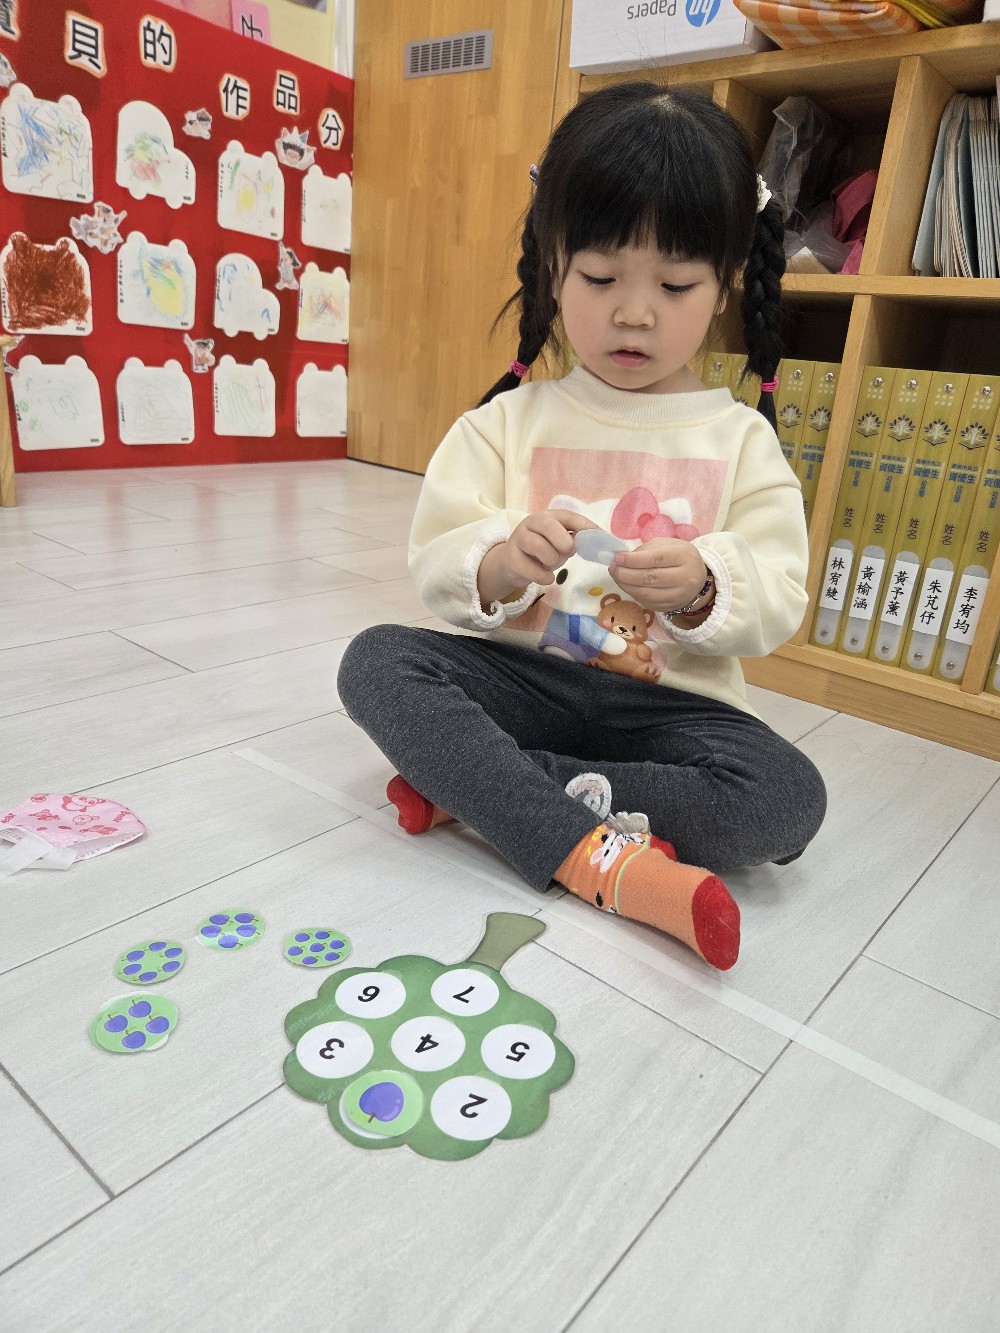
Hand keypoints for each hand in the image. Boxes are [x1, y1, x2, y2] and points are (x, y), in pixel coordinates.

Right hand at [478, 509, 596, 605]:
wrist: (512, 563)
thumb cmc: (541, 551)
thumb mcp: (559, 542)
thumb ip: (575, 539)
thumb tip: (596, 539)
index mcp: (547, 516)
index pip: (569, 516)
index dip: (585, 526)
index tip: (598, 537)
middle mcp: (531, 523)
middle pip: (548, 525)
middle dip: (563, 542)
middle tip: (568, 553)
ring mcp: (519, 539)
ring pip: (539, 546)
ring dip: (552, 560)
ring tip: (552, 564)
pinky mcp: (511, 558)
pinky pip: (532, 569)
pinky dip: (544, 576)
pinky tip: (545, 577)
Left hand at [611, 539, 709, 616]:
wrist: (698, 577)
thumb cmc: (678, 556)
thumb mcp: (666, 545)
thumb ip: (646, 550)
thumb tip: (622, 559)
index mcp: (684, 556)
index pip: (656, 559)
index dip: (633, 560)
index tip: (617, 558)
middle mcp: (684, 577)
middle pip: (649, 578)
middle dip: (625, 573)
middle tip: (613, 568)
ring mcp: (679, 595)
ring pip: (646, 593)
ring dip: (625, 585)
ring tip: (616, 576)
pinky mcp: (671, 607)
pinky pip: (647, 602)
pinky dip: (632, 593)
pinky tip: (626, 585)